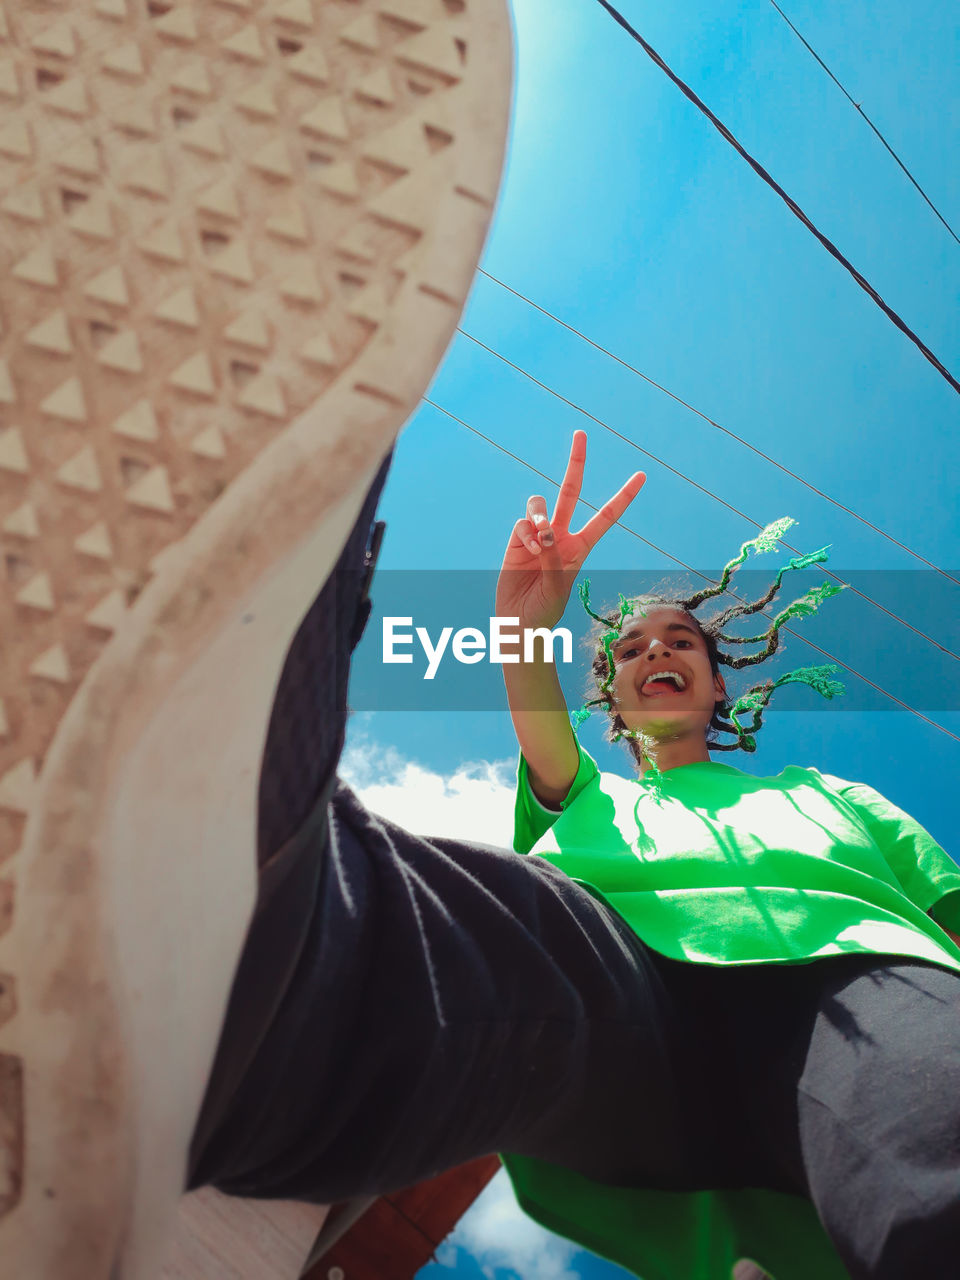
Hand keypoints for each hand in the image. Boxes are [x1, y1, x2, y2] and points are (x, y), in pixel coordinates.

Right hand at [495, 430, 645, 631]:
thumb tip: (545, 531)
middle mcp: (561, 535)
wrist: (518, 622)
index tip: (642, 476)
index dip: (623, 496)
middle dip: (576, 462)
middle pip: (570, 490)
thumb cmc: (545, 610)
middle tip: (581, 433)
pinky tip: (528, 550)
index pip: (606, 516)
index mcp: (581, 547)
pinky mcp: (517, 540)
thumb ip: (555, 557)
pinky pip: (522, 523)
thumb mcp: (558, 586)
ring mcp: (538, 535)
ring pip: (540, 504)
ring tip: (540, 537)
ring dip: (540, 516)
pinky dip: (525, 533)